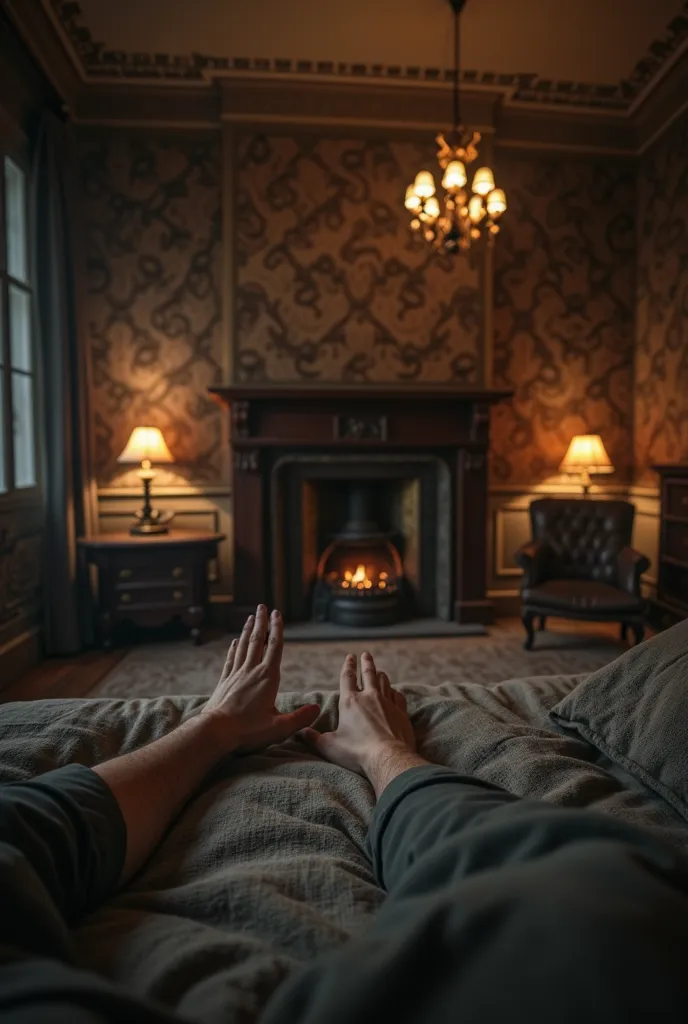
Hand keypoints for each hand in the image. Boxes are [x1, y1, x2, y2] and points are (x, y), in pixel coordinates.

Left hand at [202, 605, 319, 753]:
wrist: (214, 732)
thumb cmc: (247, 730)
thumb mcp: (279, 728)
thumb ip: (300, 718)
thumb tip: (317, 709)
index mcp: (267, 678)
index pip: (275, 647)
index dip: (277, 629)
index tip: (277, 613)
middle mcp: (251, 671)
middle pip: (258, 641)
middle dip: (261, 622)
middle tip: (262, 606)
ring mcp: (236, 675)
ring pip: (243, 647)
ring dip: (248, 631)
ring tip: (250, 617)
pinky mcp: (225, 682)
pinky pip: (231, 659)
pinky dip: (234, 648)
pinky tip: (235, 642)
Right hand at [300, 652, 416, 779]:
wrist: (388, 758)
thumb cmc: (357, 752)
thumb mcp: (329, 746)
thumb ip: (314, 738)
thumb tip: (301, 732)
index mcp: (350, 702)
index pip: (347, 677)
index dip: (347, 665)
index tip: (350, 656)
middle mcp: (370, 697)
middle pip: (369, 674)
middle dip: (366, 663)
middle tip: (366, 654)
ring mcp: (388, 704)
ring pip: (385, 682)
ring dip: (381, 675)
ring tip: (380, 671)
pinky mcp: (401, 713)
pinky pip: (398, 696)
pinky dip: (395, 692)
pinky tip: (395, 692)